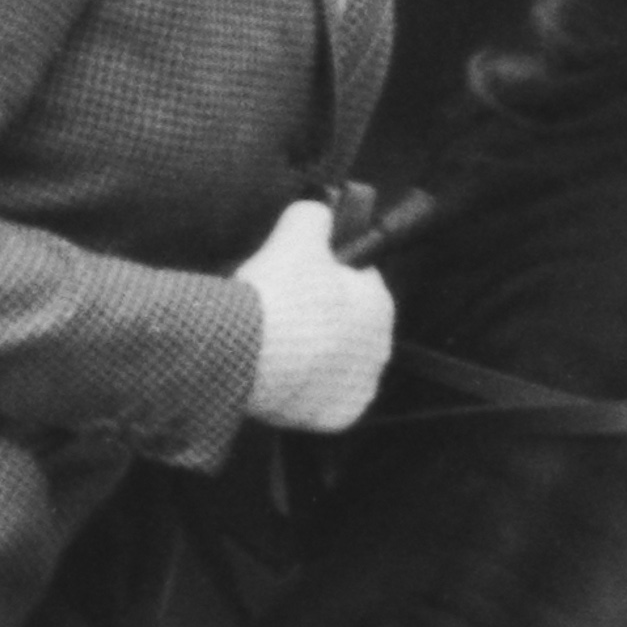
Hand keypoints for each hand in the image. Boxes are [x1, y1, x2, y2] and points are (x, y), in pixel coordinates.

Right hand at [232, 196, 396, 433]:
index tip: (300, 282)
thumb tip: (319, 209)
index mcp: (380, 303)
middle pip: (348, 328)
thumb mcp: (298, 230)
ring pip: (336, 366)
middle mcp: (380, 349)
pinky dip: (304, 391)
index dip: (327, 280)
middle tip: (282, 315)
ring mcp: (360, 387)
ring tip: (275, 347)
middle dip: (321, 321)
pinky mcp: (338, 417)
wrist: (246, 350)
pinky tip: (280, 376)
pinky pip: (322, 400)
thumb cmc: (278, 291)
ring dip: (313, 357)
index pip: (360, 284)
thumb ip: (315, 214)